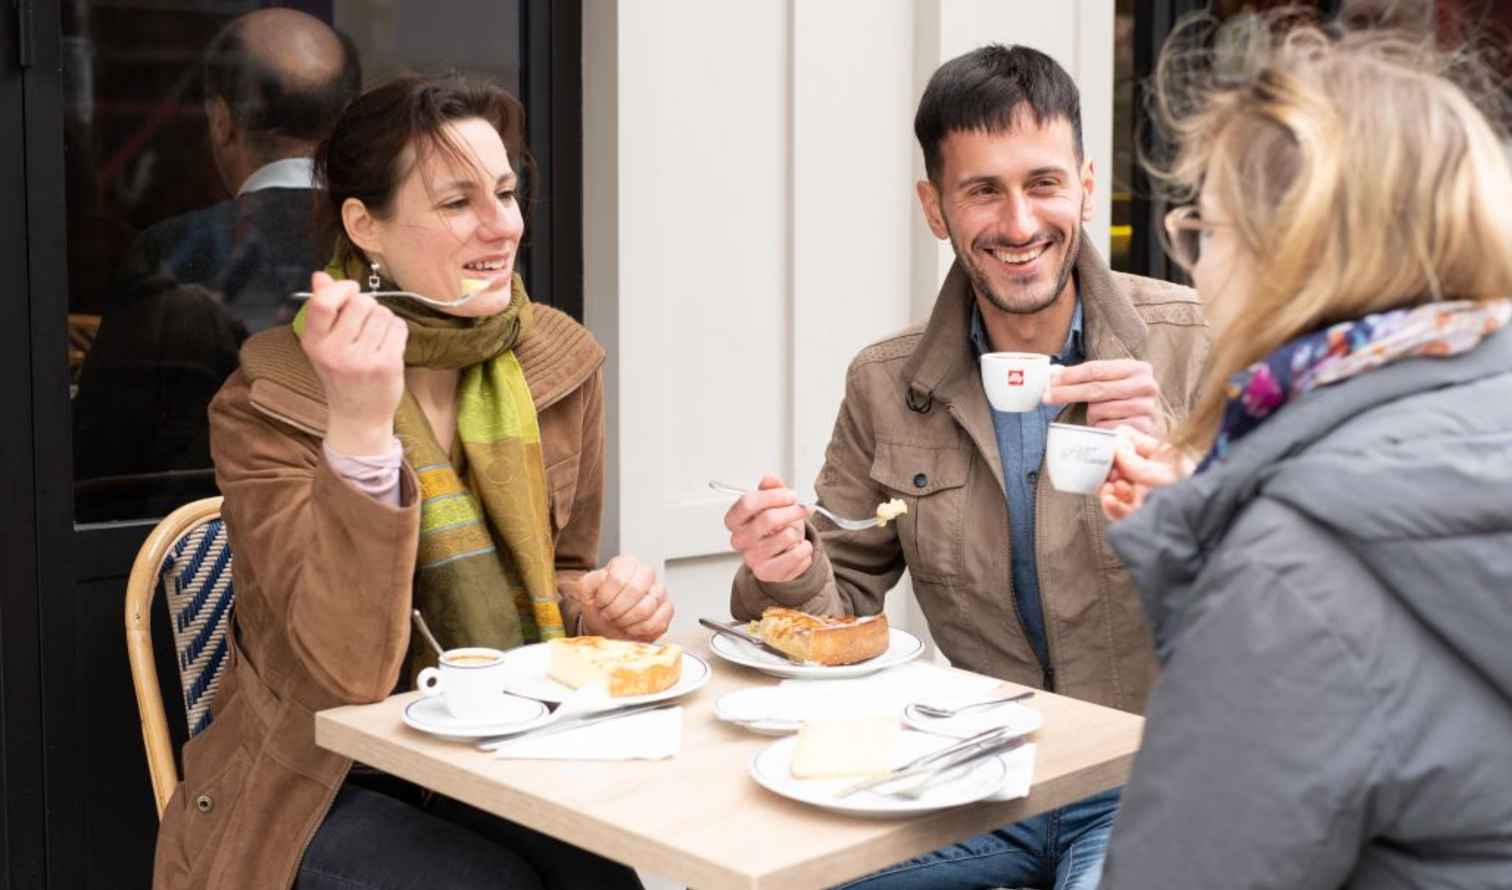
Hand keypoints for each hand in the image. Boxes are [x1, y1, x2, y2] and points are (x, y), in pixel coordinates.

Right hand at [300, 271, 407, 454]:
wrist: (358, 415)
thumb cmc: (341, 374)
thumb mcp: (324, 343)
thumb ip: (323, 308)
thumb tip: (321, 275)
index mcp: (314, 342)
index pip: (323, 303)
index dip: (343, 288)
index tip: (351, 290)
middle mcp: (335, 351)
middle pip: (361, 303)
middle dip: (368, 306)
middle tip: (365, 325)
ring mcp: (362, 359)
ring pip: (383, 313)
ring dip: (384, 319)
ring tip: (377, 338)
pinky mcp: (387, 365)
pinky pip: (399, 327)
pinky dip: (397, 331)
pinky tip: (389, 345)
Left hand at [576, 555, 673, 641]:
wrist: (606, 626)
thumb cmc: (598, 607)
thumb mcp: (585, 592)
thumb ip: (589, 581)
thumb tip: (603, 578)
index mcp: (626, 563)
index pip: (618, 578)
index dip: (606, 597)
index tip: (599, 604)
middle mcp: (645, 573)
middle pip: (635, 590)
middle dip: (617, 609)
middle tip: (609, 615)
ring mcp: (659, 591)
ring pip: (646, 608)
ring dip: (626, 621)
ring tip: (619, 621)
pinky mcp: (667, 610)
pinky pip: (657, 622)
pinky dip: (639, 630)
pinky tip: (632, 627)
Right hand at [723, 475, 813, 583]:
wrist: (783, 553)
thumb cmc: (778, 526)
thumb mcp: (775, 502)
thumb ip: (772, 487)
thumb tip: (768, 479)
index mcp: (735, 520)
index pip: (747, 503)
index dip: (773, 497)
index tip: (791, 495)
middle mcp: (739, 540)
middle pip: (767, 519)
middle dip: (792, 511)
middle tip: (803, 509)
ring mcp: (751, 558)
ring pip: (785, 537)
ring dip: (798, 531)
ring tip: (795, 533)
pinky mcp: (766, 572)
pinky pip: (795, 556)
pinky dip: (805, 549)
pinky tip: (799, 547)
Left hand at [1043, 359, 1163, 435]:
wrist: (1152, 426)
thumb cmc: (1124, 402)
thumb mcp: (1112, 383)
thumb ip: (1087, 377)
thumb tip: (1052, 373)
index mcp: (1138, 368)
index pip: (1096, 369)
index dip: (1070, 375)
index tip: (1050, 380)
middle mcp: (1146, 386)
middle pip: (1095, 389)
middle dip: (1067, 393)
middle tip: (1046, 397)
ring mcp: (1147, 408)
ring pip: (1098, 410)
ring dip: (1089, 416)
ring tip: (1097, 416)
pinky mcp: (1143, 429)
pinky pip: (1106, 429)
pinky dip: (1099, 429)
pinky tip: (1105, 427)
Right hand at [1099, 427, 1192, 520]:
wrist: (1200, 523)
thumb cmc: (1190, 491)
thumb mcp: (1161, 471)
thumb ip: (1134, 461)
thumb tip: (1114, 446)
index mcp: (1158, 455)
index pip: (1131, 440)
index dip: (1117, 443)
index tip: (1108, 449)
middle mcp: (1150, 473)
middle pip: (1119, 466)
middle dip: (1109, 469)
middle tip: (1106, 471)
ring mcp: (1144, 495)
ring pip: (1116, 488)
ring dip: (1108, 487)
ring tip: (1110, 488)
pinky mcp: (1140, 515)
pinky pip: (1118, 510)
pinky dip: (1110, 505)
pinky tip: (1109, 500)